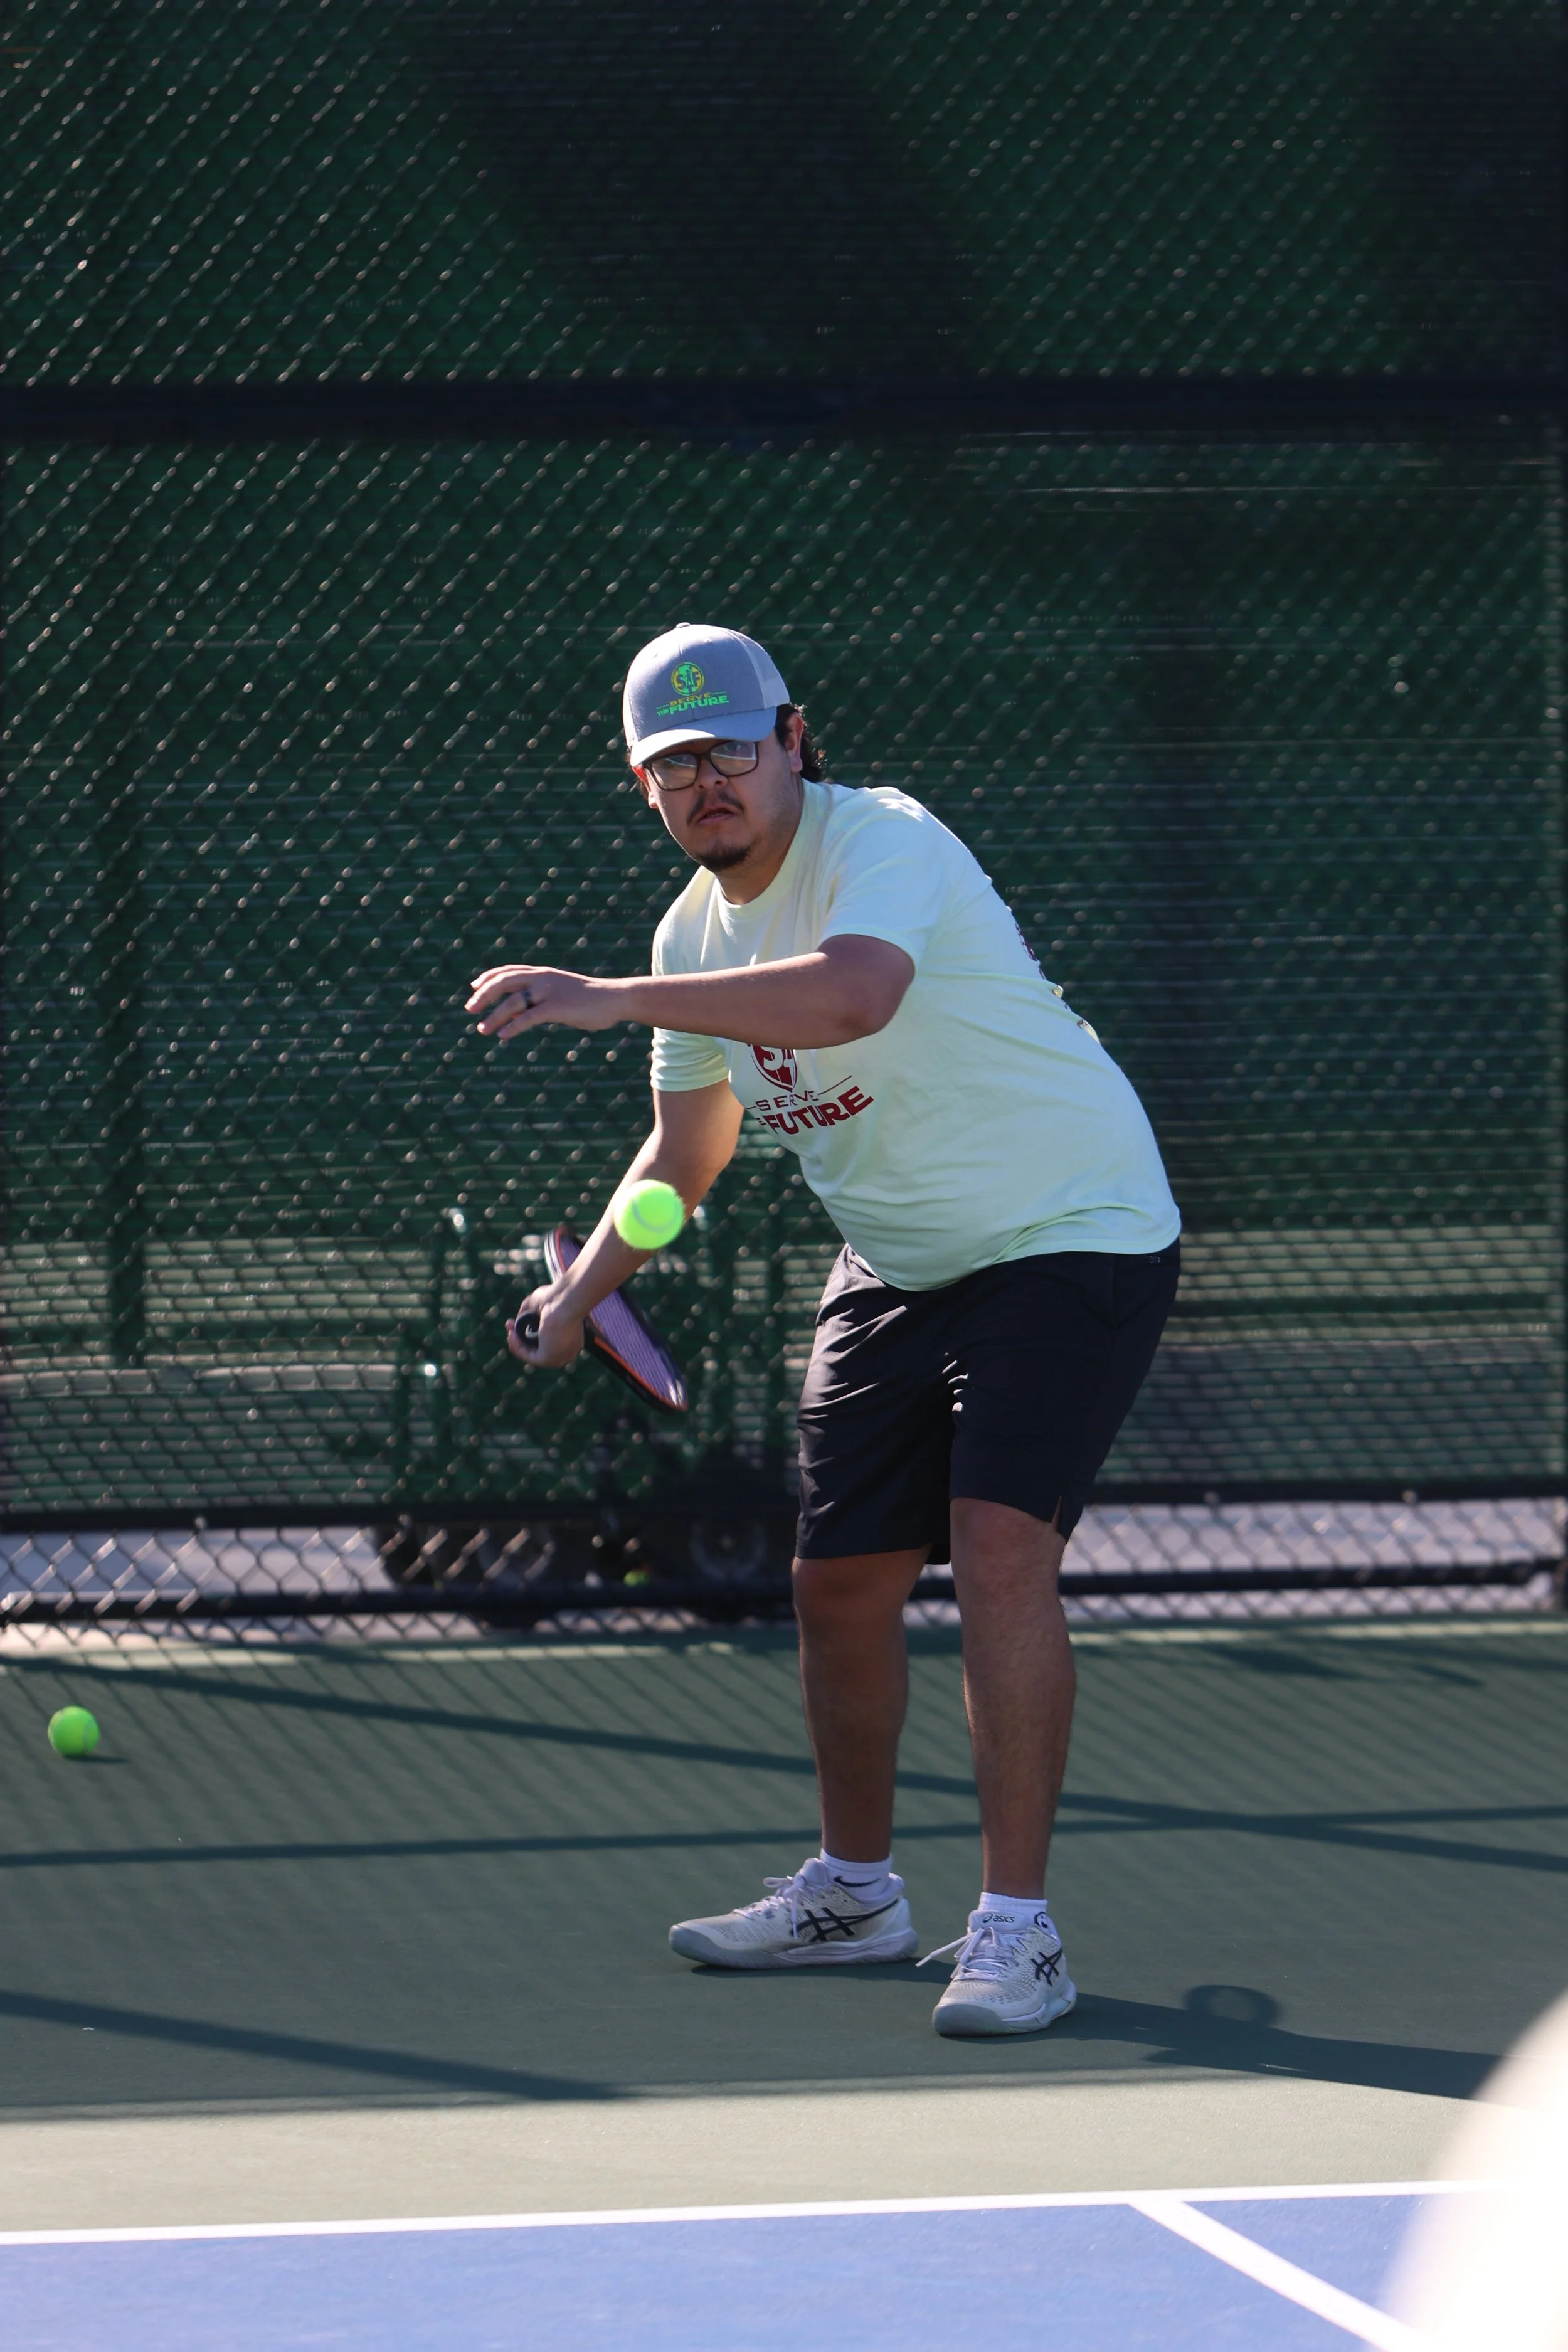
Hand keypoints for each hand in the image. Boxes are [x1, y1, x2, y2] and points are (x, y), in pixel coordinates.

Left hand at [467, 964, 625, 1040]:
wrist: (614, 998)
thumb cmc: (588, 999)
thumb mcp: (559, 994)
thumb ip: (538, 999)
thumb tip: (516, 1012)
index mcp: (542, 973)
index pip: (508, 971)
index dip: (488, 978)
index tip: (474, 987)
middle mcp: (542, 978)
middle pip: (504, 982)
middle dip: (484, 995)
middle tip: (470, 1009)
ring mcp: (549, 991)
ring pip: (513, 1001)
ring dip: (494, 1016)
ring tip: (483, 1029)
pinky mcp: (558, 1007)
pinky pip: (529, 1016)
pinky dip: (513, 1025)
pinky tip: (503, 1035)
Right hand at [507, 1283, 585, 1368]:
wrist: (565, 1301)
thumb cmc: (557, 1299)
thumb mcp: (537, 1304)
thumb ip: (528, 1314)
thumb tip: (519, 1321)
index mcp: (571, 1339)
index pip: (548, 1341)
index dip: (531, 1333)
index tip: (519, 1322)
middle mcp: (567, 1351)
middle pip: (539, 1349)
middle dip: (521, 1338)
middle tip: (510, 1325)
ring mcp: (559, 1357)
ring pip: (533, 1354)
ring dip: (517, 1343)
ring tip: (509, 1330)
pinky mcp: (549, 1359)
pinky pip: (528, 1356)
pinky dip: (517, 1347)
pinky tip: (511, 1334)